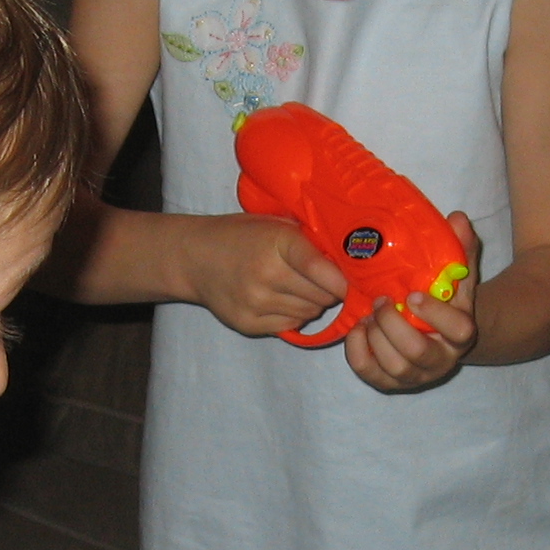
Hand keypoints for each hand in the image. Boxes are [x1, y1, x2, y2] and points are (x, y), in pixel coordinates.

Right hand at [183, 214, 346, 338]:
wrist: (195, 257)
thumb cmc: (241, 236)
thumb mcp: (275, 225)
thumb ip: (308, 242)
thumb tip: (349, 263)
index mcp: (277, 242)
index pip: (322, 270)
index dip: (344, 280)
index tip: (355, 282)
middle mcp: (266, 274)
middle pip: (321, 296)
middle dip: (331, 291)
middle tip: (328, 282)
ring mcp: (256, 302)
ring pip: (310, 312)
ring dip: (315, 303)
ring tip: (303, 288)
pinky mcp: (249, 324)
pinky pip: (292, 324)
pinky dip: (296, 314)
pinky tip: (285, 299)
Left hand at [345, 213, 479, 393]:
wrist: (437, 333)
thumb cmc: (445, 299)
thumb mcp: (456, 275)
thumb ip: (460, 248)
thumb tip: (457, 217)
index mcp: (460, 334)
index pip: (458, 330)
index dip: (434, 312)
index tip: (411, 293)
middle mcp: (440, 361)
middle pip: (416, 352)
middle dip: (392, 324)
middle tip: (380, 300)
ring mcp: (413, 376)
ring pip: (392, 365)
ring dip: (375, 335)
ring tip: (370, 313)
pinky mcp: (387, 382)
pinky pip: (367, 371)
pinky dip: (356, 349)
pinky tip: (359, 328)